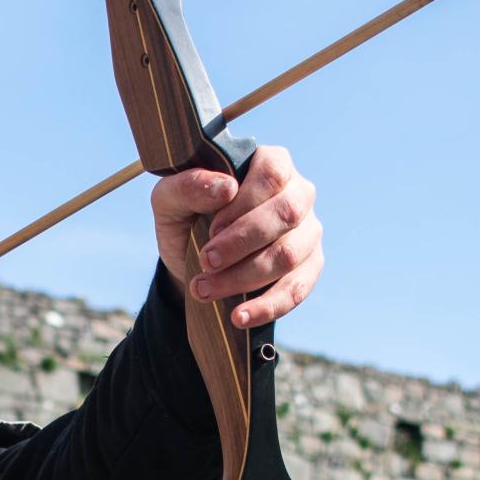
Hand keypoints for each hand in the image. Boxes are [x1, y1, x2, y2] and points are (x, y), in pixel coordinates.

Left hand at [150, 146, 323, 327]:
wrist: (195, 263)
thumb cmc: (186, 218)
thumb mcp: (170, 201)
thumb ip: (187, 186)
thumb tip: (226, 187)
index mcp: (271, 163)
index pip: (273, 172)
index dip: (245, 202)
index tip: (211, 228)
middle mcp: (298, 194)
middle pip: (286, 214)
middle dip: (242, 243)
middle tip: (205, 262)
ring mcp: (308, 232)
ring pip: (289, 255)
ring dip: (244, 277)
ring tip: (205, 289)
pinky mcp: (309, 268)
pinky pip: (297, 289)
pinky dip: (267, 306)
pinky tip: (239, 316)